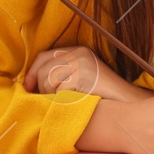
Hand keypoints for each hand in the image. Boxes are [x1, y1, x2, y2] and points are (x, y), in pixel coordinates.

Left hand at [24, 45, 145, 101]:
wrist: (126, 102)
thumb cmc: (101, 95)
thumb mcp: (81, 77)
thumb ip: (61, 74)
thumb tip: (30, 83)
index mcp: (77, 51)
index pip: (44, 56)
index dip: (32, 72)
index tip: (27, 87)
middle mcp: (79, 53)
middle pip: (44, 68)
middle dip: (40, 87)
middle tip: (43, 99)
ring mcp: (81, 63)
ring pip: (48, 80)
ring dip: (51, 95)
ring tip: (63, 102)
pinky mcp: (82, 75)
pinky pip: (58, 90)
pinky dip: (61, 101)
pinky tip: (72, 103)